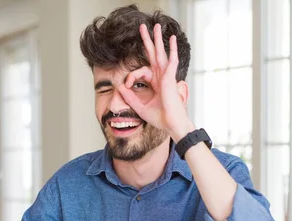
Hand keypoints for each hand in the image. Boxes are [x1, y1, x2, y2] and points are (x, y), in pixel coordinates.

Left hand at [117, 23, 194, 141]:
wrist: (171, 125)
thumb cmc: (160, 118)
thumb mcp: (140, 108)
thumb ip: (130, 98)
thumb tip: (119, 87)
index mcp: (156, 83)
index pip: (141, 71)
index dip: (131, 76)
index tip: (126, 85)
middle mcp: (161, 77)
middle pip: (153, 55)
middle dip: (148, 41)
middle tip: (142, 27)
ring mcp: (166, 77)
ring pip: (161, 53)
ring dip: (158, 39)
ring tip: (156, 26)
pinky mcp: (170, 79)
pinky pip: (171, 61)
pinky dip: (172, 50)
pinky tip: (172, 38)